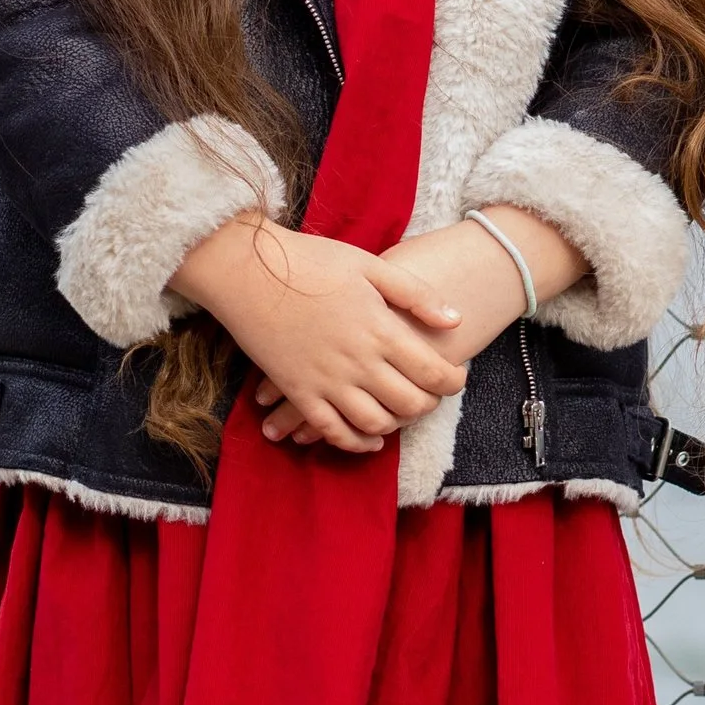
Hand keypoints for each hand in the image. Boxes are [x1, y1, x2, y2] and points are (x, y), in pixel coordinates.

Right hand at [170, 218, 467, 454]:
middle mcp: (358, 362)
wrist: (248, 270)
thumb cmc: (311, 261)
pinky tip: (370, 439)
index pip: (433, 372)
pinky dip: (356, 443)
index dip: (453, 381)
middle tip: (433, 394)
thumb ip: (415, 295)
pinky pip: (332, 432)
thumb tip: (455, 319)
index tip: (457, 377)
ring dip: (396, 424)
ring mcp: (326, 382)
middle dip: (429, 404)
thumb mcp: (370, 266)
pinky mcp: (299, 392)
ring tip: (403, 412)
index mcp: (380, 329)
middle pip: (410, 404)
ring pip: (375, 424)